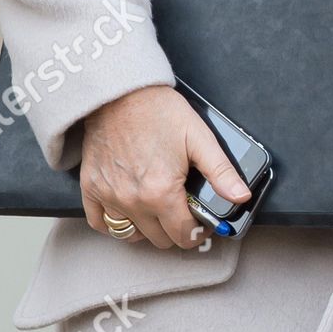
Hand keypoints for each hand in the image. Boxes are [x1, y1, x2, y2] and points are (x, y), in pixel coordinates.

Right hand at [79, 84, 251, 249]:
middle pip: (160, 239)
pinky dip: (116, 223)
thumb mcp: (199, 138)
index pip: (184, 236)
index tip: (201, 220)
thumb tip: (241, 196)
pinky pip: (101, 223)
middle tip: (182, 208)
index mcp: (161, 193)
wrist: (120, 92)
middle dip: (176, 228)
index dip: (199, 231)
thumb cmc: (158, 111)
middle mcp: (133, 201)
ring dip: (148, 228)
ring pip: (132, 235)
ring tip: (158, 206)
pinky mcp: (91, 188)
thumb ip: (221, 172)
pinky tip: (129, 209)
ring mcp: (110, 197)